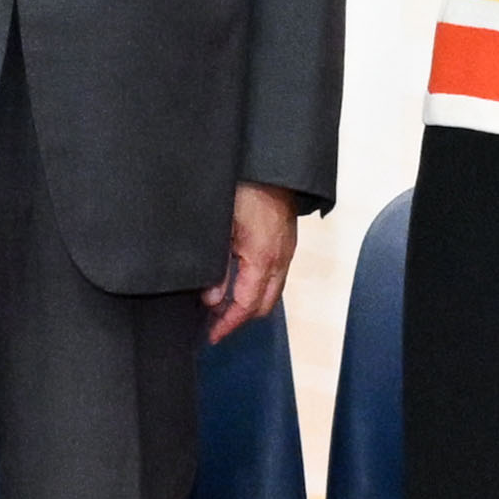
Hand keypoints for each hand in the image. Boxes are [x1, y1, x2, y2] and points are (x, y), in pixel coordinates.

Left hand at [208, 179, 304, 342]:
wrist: (271, 163)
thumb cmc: (244, 187)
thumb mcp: (221, 228)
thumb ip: (217, 267)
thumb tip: (211, 299)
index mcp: (262, 259)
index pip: (246, 306)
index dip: (228, 325)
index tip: (212, 336)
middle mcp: (280, 259)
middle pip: (263, 305)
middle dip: (239, 319)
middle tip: (214, 325)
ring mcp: (286, 251)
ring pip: (271, 292)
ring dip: (249, 303)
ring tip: (223, 306)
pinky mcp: (286, 242)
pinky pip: (275, 275)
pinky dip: (258, 287)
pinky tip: (238, 281)